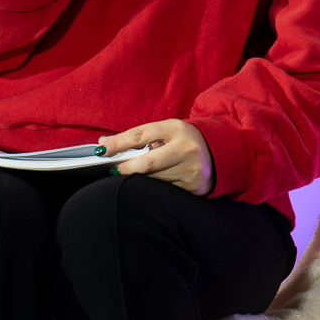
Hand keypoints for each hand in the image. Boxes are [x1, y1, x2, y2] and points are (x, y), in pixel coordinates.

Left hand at [98, 118, 215, 195]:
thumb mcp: (166, 131)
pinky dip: (153, 187)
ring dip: (138, 179)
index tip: (101, 149)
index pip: (141, 135)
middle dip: (125, 168)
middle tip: (114, 170)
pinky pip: (163, 190)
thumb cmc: (183, 141)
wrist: (218, 154)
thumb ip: (138, 137)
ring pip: (153, 179)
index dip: (118, 143)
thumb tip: (104, 143)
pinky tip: (152, 183)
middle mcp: (185, 148)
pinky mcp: (192, 187)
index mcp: (176, 129)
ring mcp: (190, 169)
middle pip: (146, 162)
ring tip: (134, 174)